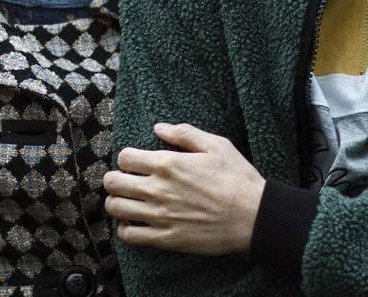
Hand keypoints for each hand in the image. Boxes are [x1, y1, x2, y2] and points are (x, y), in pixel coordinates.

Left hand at [103, 123, 264, 254]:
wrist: (254, 217)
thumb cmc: (237, 179)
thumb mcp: (216, 145)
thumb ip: (184, 133)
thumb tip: (159, 128)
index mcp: (168, 164)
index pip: (124, 158)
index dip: (127, 159)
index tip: (136, 164)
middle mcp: (158, 189)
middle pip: (112, 182)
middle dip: (115, 179)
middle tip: (126, 182)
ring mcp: (160, 216)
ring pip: (116, 208)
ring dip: (117, 203)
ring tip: (128, 201)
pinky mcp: (166, 238)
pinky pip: (129, 235)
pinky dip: (126, 229)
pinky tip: (136, 223)